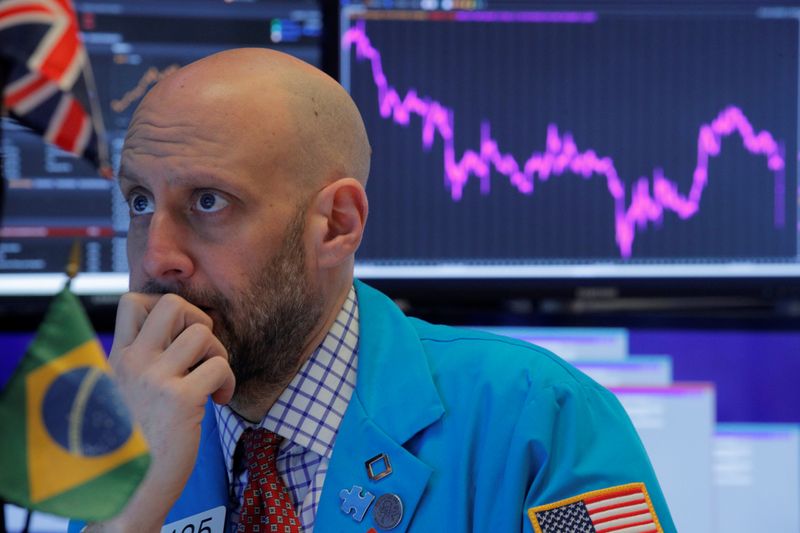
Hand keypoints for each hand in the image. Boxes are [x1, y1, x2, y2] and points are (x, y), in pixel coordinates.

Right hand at [102, 293, 235, 531]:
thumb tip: (182, 335)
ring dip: (218, 353)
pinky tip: (217, 401)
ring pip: (202, 332)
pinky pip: (220, 366)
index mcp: (114, 359)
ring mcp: (154, 378)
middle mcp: (131, 362)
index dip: (165, 309)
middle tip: (200, 350)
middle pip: (172, 303)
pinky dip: (228, 381)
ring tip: (211, 380)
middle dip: (197, 319)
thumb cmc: (134, 444)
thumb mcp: (123, 394)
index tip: (177, 336)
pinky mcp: (180, 399)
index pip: (133, 301)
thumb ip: (141, 364)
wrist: (127, 491)